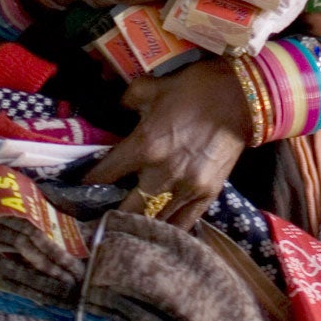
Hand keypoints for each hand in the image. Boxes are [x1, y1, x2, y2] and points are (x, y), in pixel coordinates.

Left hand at [82, 60, 251, 226]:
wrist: (242, 97)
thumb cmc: (194, 88)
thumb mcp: (153, 86)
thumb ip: (128, 99)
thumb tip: (117, 108)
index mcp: (144, 145)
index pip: (105, 174)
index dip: (88, 182)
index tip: (78, 188)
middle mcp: (162, 173)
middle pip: (126, 209)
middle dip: (108, 216)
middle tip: (96, 220)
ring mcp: (186, 188)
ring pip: (153, 221)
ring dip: (137, 225)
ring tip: (122, 232)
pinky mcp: (207, 195)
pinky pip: (182, 223)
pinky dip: (167, 229)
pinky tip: (155, 234)